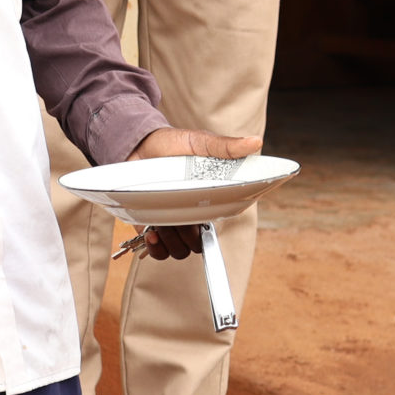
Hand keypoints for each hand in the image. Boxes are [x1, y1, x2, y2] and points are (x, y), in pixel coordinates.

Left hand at [122, 126, 261, 258]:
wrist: (139, 144)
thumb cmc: (172, 144)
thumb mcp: (200, 142)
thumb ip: (225, 146)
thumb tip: (255, 142)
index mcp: (206, 201)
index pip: (216, 228)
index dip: (210, 233)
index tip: (202, 222)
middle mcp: (189, 216)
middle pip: (197, 245)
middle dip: (189, 236)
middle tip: (180, 217)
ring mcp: (169, 222)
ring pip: (179, 250)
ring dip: (172, 241)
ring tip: (163, 222)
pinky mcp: (148, 227)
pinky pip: (158, 252)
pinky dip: (156, 249)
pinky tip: (152, 233)